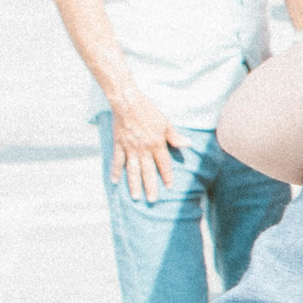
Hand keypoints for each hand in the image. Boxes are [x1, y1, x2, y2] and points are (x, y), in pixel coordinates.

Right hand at [106, 84, 185, 202]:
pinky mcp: (119, 144)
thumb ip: (174, 137)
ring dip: (134, 184)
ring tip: (136, 197)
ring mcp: (130, 148)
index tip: (169, 187)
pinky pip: (117, 160)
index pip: (163, 164)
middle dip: (151, 186)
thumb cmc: (149, 111)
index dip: (167, 176)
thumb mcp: (165, 123)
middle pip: (148, 171)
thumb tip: (188, 145)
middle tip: (153, 200)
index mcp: (156, 144)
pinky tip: (114, 182)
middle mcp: (143, 149)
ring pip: (132, 170)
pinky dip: (115, 171)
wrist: (128, 102)